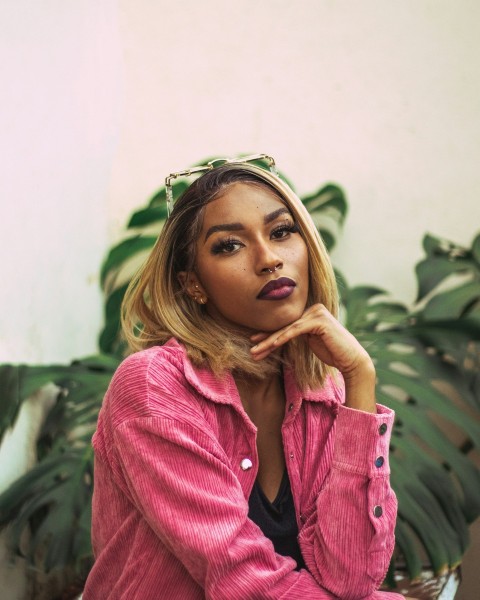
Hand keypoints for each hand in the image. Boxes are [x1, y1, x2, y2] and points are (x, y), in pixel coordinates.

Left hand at [250, 304, 376, 411]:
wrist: (351, 360)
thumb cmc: (332, 352)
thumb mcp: (310, 342)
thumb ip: (297, 334)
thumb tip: (277, 335)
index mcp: (311, 312)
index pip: (286, 324)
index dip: (269, 334)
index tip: (253, 342)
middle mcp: (313, 308)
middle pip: (285, 326)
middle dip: (266, 338)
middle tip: (251, 349)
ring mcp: (317, 312)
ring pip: (287, 329)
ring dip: (269, 341)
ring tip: (255, 351)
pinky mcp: (319, 320)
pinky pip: (296, 330)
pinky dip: (283, 337)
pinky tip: (271, 345)